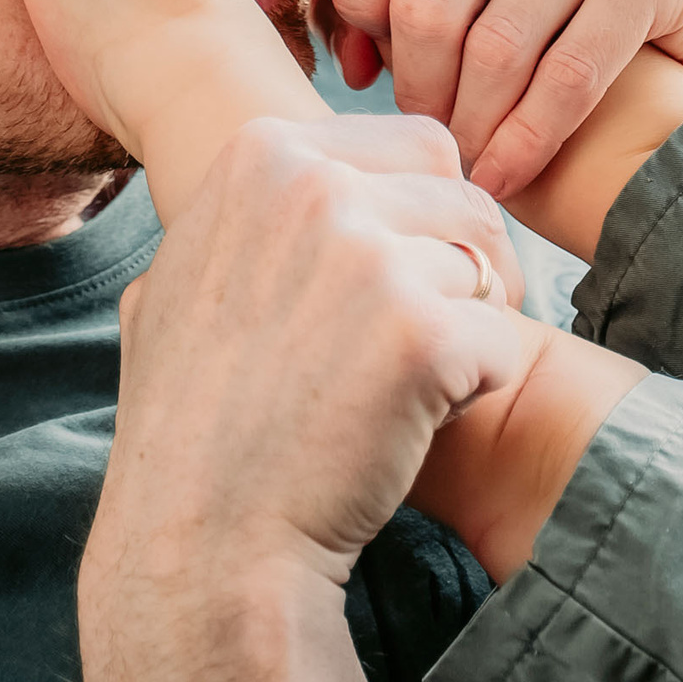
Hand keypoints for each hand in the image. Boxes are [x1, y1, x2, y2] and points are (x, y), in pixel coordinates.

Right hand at [83, 114, 527, 591]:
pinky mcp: (425, 334)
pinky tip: (412, 426)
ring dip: (467, 328)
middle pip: (467, 199)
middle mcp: (316, 187)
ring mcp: (371, 257)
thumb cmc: (191, 422)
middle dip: (466, 266)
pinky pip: (504, 343)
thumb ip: (246, 215)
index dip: (427, 217)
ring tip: (403, 388)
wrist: (205, 537)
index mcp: (263, 153)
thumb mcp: (178, 281)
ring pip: (487, 271)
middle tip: (431, 338)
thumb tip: (287, 176)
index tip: (397, 280)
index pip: (418, 144)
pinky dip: (476, 389)